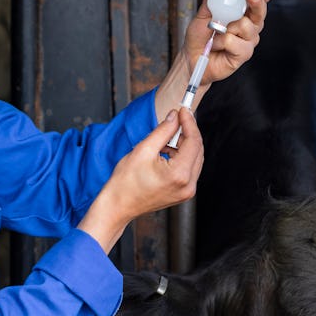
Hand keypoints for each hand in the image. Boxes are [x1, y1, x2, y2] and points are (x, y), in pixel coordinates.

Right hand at [78, 107, 202, 253]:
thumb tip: (174, 117)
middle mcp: (188, 185)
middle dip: (187, 132)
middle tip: (176, 118)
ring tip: (165, 138)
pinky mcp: (183, 193)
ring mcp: (187, 191)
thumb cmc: (125, 182)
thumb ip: (162, 131)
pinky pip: (189, 169)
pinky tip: (166, 151)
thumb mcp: (143, 150)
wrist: (118, 206)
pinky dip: (181, 157)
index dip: (189, 122)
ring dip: (184, 144)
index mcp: (179, 174)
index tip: (183, 110)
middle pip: (197, 150)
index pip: (193, 141)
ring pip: (194, 159)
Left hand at [154, 0, 271, 120]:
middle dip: (256, 2)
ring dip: (227, 27)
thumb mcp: (203, 13)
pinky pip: (236, 42)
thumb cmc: (200, 37)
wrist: (191, 58)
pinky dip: (222, 42)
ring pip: (246, 26)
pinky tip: (217, 45)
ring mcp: (248, 40)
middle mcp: (249, 25)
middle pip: (261, 11)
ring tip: (216, 32)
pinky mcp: (244, 54)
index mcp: (243, 12)